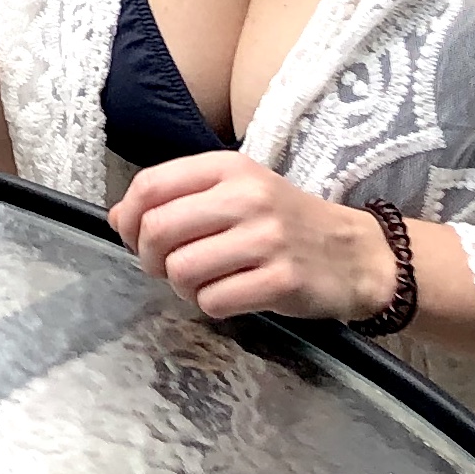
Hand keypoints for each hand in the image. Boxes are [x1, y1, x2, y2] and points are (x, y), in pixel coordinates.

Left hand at [105, 151, 394, 322]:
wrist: (356, 253)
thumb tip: (117, 218)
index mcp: (229, 168)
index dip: (131, 219)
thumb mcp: (235, 194)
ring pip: (182, 269)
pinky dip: (212, 305)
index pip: (150, 186)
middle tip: (168, 268)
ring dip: (182, 287)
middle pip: (158, 230)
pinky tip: (231, 296)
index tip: (138, 238)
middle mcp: (246, 196)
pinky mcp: (282, 280)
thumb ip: (177, 199)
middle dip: (151, 258)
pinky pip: (215, 301)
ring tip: (204, 283)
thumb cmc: (285, 222)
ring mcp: (266, 238)